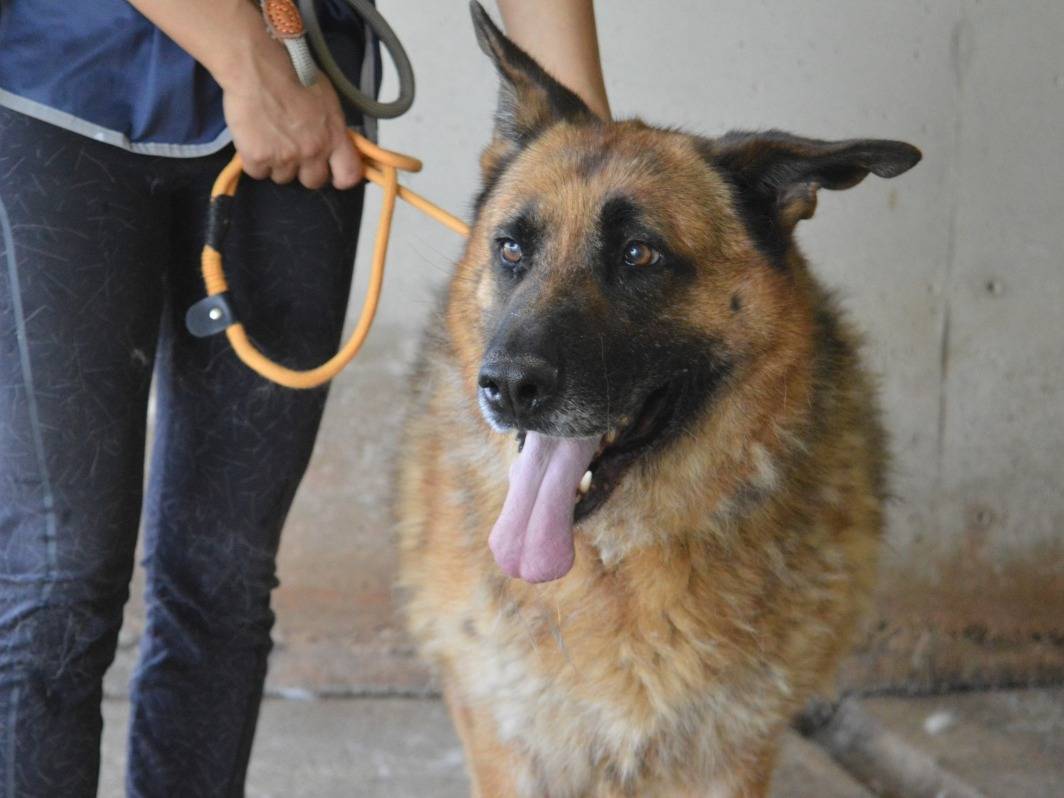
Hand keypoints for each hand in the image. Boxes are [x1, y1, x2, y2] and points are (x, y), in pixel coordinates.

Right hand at [219, 37, 362, 189]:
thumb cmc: (295, 73)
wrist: (259, 66)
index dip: (341, 178)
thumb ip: (331, 127)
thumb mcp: (327, 100)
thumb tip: (331, 141)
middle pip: (312, 181)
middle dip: (303, 170)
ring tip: (269, 138)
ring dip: (277, 163)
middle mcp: (313, 152)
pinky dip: (254, 160)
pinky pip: (258, 172)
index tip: (333, 174)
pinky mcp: (258, 157)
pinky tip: (252, 140)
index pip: (349, 174)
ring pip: (282, 177)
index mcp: (334, 137)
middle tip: (293, 150)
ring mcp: (285, 157)